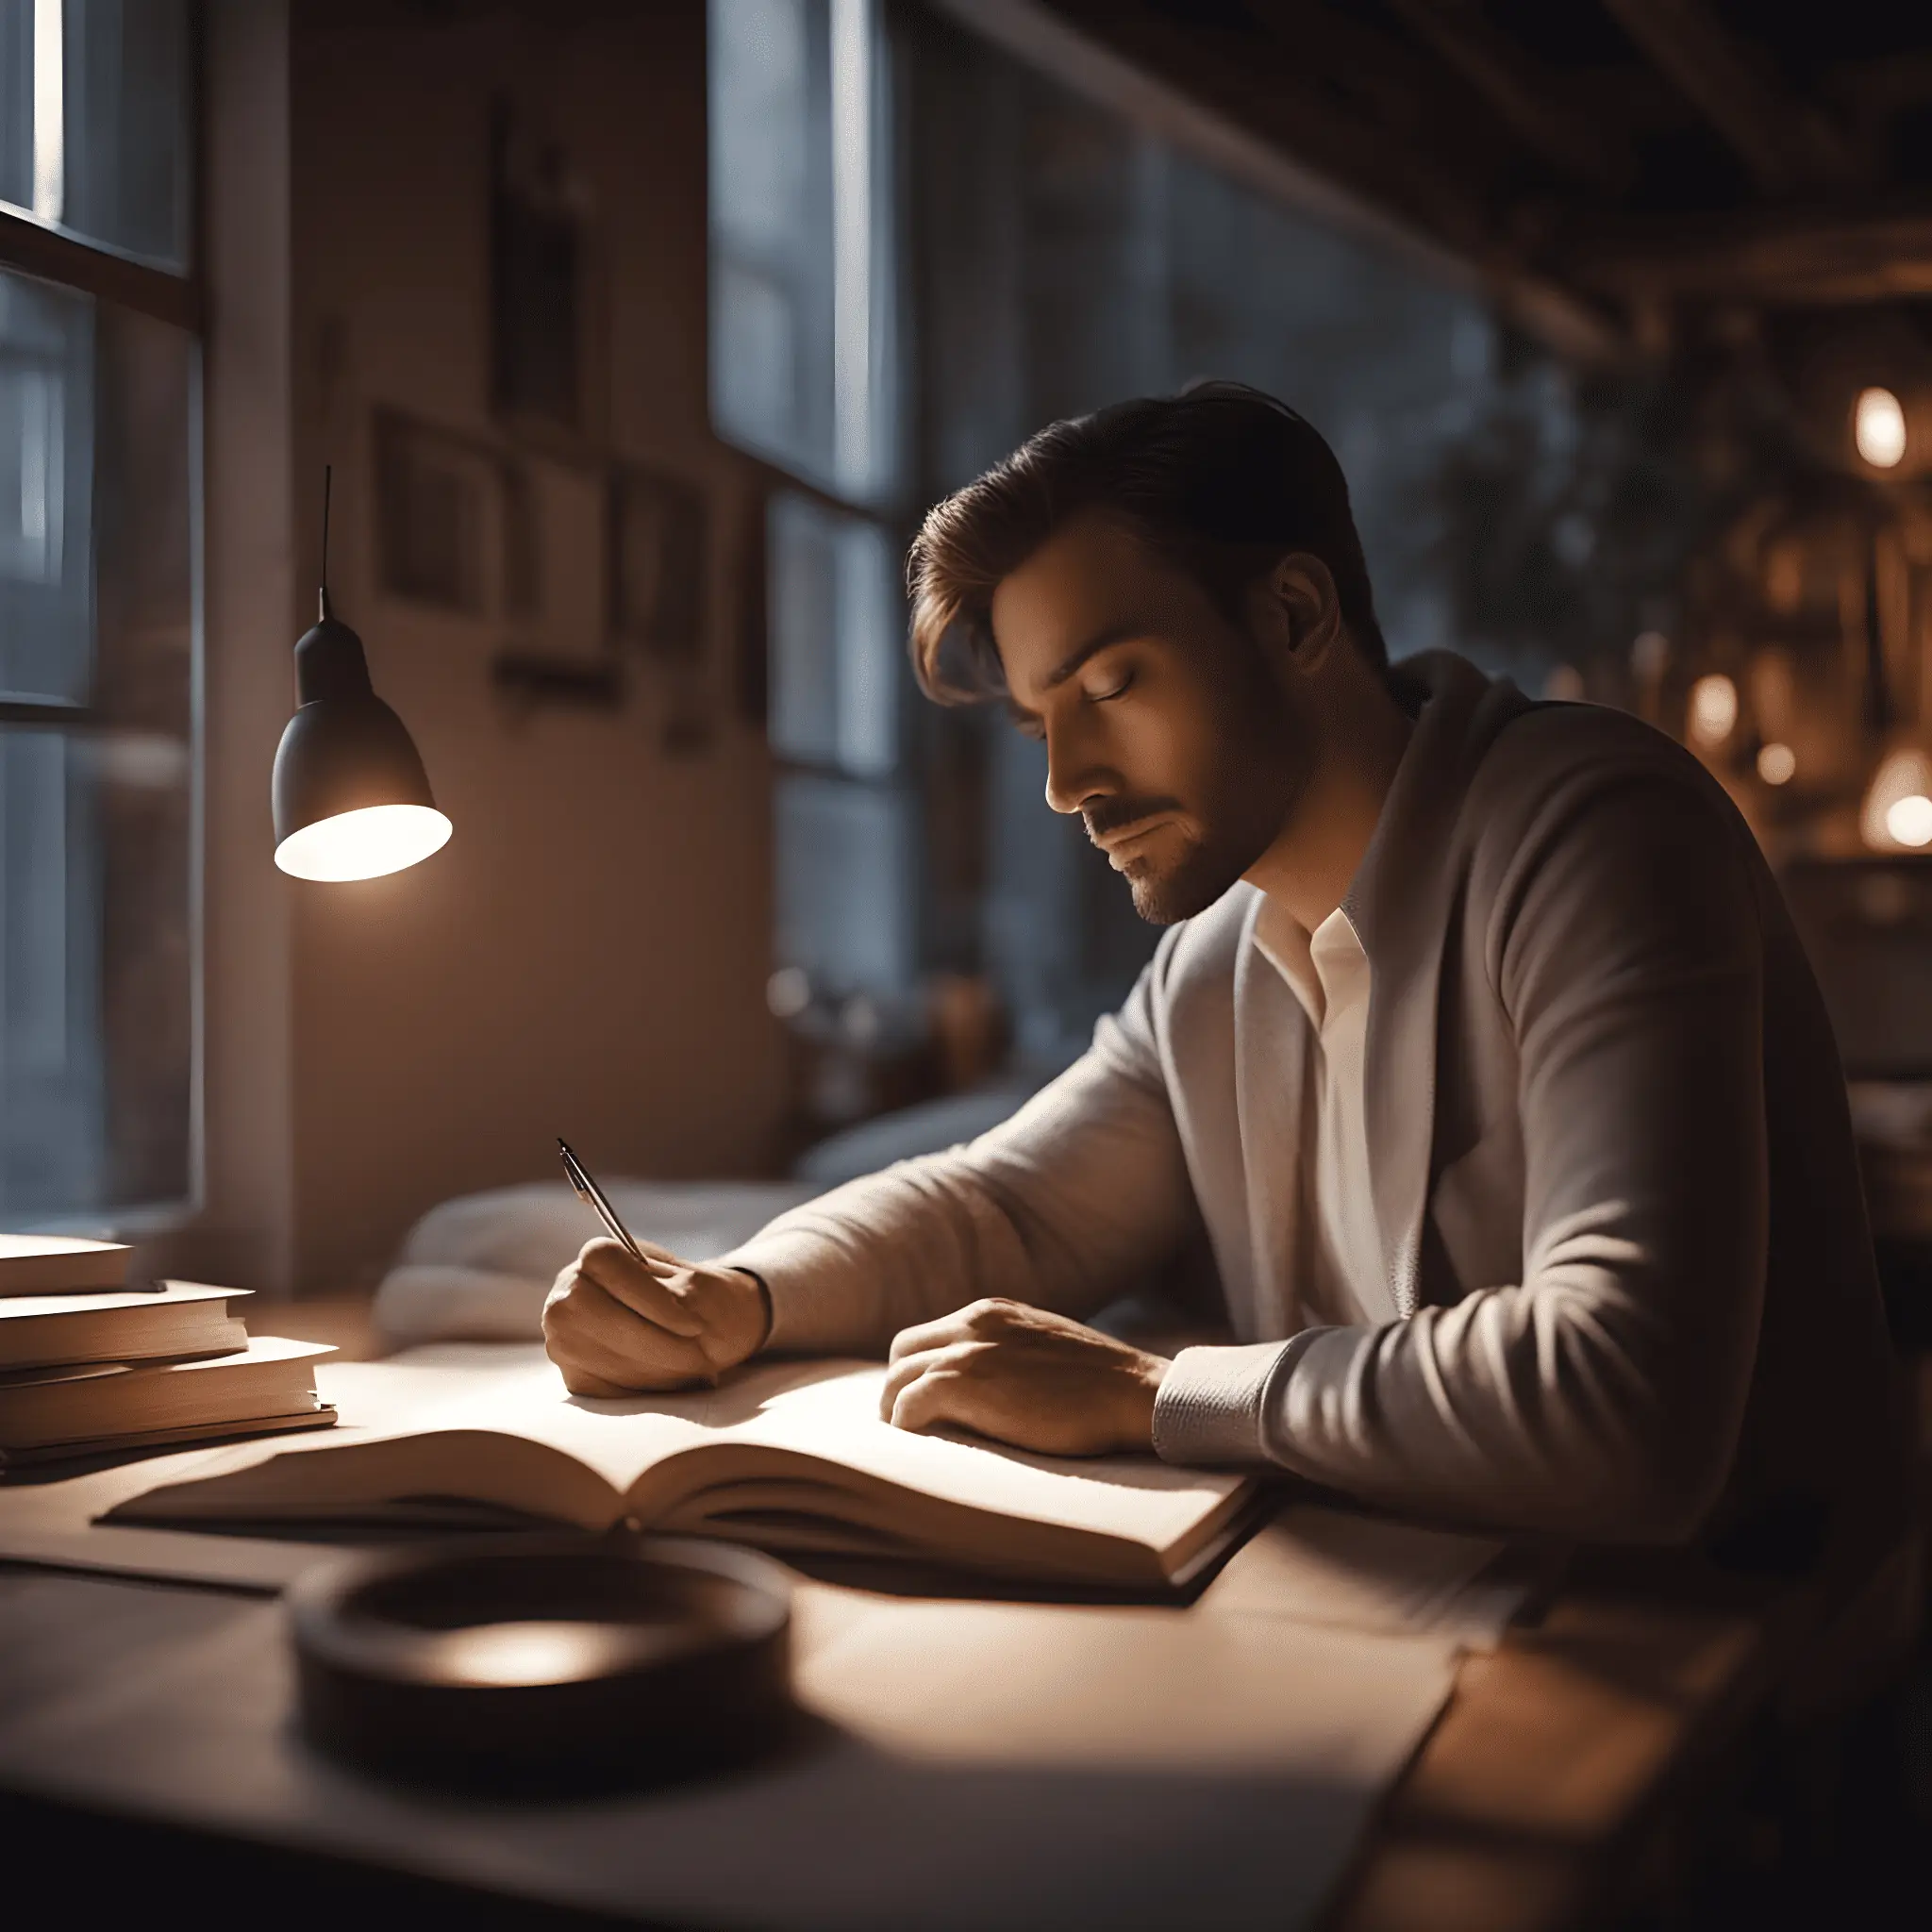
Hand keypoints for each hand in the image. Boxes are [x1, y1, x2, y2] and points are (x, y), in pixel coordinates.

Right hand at [542, 1238, 768, 1396]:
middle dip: (657, 1346)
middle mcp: (567, 1294)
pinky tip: (676, 1383)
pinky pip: (607, 1390)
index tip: (694, 1326)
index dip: (654, 1302)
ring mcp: (563, 1338)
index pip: (613, 1271)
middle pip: (602, 1319)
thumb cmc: (687, 1293)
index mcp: (596, 1256)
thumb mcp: (689, 1281)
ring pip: (604, 1359)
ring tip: (697, 1374)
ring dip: (657, 1374)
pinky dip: (647, 1390)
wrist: (678, 1318)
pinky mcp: (574, 1376)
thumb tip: (680, 1309)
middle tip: (701, 1360)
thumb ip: (678, 1293)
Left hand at [879, 1299, 1168, 1456]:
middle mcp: (974, 1322)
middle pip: (904, 1350)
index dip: (918, 1371)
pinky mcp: (967, 1382)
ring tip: (910, 1442)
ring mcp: (969, 1350)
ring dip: (896, 1410)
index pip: (930, 1336)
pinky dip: (906, 1425)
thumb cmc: (1103, 1385)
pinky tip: (921, 1445)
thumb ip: (1013, 1353)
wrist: (1135, 1393)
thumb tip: (993, 1384)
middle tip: (908, 1425)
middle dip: (898, 1386)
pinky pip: (909, 1404)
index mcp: (993, 1312)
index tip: (921, 1402)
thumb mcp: (1047, 1349)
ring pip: (898, 1376)